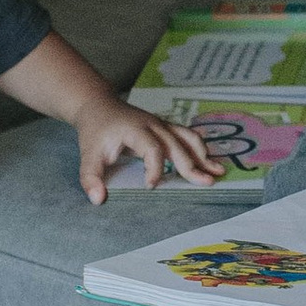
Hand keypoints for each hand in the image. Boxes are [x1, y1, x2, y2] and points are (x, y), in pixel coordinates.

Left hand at [73, 103, 219, 204]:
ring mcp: (162, 125)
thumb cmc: (95, 131)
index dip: (154, 168)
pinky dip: (200, 150)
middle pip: (177, 144)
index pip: (152, 149)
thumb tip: (98, 200)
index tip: (151, 186)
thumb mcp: (88, 155)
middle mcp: (153, 125)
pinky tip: (209, 163)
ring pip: (188, 137)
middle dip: (192, 165)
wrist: (99, 106)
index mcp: (136, 129)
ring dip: (203, 155)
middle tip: (206, 182)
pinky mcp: (166, 128)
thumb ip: (91, 178)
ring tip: (218, 171)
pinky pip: (187, 136)